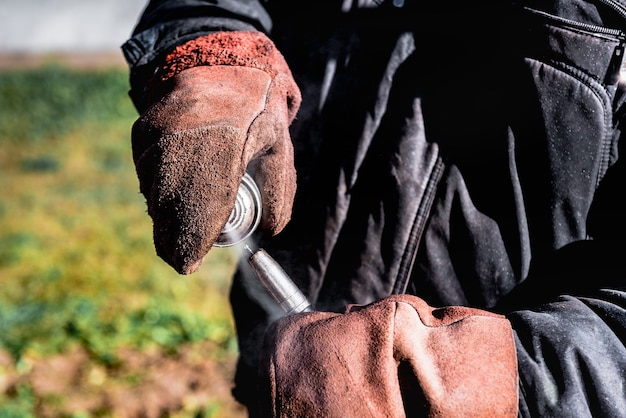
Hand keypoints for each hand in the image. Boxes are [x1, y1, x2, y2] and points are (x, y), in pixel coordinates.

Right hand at [130, 32, 300, 273]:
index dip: (192, 239)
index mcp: (225, 142)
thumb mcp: (282, 147)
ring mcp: (157, 133)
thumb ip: (279, 194)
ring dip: (166, 214)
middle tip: (182, 258)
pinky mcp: (142, 131)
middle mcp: (183, 138)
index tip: (188, 264)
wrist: (221, 60)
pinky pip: (146, 174)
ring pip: (153, 191)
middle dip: (173, 237)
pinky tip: (176, 187)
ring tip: (182, 223)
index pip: (202, 203)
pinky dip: (158, 190)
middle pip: (168, 204)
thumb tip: (269, 233)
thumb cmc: (258, 110)